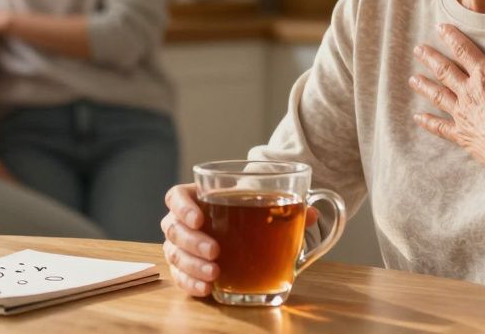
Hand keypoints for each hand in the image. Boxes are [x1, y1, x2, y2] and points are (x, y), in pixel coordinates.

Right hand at [160, 183, 321, 297]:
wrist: (247, 230)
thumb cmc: (249, 212)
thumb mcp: (264, 205)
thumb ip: (286, 208)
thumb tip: (311, 214)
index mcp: (196, 198)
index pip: (175, 197)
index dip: (182, 207)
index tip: (199, 218)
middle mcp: (183, 222)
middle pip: (173, 228)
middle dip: (192, 242)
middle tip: (215, 251)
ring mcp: (182, 247)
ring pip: (174, 254)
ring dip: (192, 265)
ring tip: (215, 273)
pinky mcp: (186, 269)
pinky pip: (179, 277)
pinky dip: (190, 284)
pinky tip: (206, 288)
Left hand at [408, 15, 484, 175]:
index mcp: (484, 76)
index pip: (464, 51)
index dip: (452, 38)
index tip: (439, 28)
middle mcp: (468, 92)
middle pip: (445, 71)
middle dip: (431, 59)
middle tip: (417, 50)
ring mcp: (462, 114)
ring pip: (439, 96)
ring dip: (425, 86)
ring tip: (412, 79)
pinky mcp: (462, 135)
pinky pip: (441, 127)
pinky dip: (429, 122)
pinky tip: (418, 118)